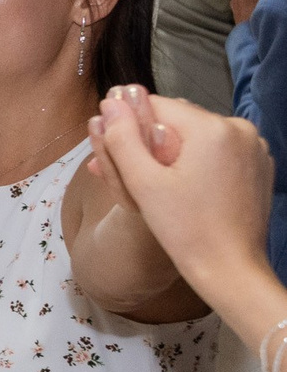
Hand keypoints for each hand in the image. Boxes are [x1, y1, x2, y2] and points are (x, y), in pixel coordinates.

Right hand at [86, 86, 264, 262]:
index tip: (120, 155)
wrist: (231, 269)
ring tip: (161, 185)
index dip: (131, 127)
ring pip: (199, 136)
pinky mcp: (261, 165)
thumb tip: (109, 102)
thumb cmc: (185, 229)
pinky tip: (190, 189)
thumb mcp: (143, 183)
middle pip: (180, 120)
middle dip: (154, 140)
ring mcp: (255, 147)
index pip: (156, 105)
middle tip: (137, 176)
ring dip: (177, 151)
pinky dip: (201, 162)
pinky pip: (221, 151)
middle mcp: (240, 128)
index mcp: (212, 127)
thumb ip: (123, 138)